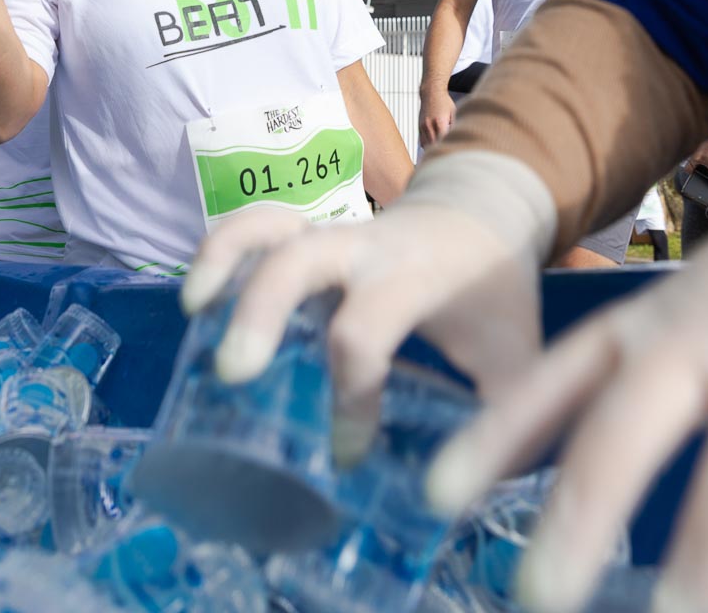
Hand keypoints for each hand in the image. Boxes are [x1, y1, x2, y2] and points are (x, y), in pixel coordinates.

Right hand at [182, 150, 556, 464]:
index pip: (364, 331)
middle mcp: (366, 246)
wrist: (483, 210)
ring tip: (192, 312)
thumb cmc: (493, 290)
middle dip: (260, 311)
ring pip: (267, 226)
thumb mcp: (514, 354)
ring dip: (224, 260)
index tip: (347, 452)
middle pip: (299, 260)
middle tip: (232, 374)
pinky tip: (198, 296)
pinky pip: (255, 224)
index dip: (348, 395)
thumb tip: (471, 496)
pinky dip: (221, 250)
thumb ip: (502, 418)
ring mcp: (330, 232)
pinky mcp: (307, 231)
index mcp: (417, 277)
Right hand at [418, 87, 455, 148]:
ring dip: (433, 150)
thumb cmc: (444, 102)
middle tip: (450, 156)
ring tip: (442, 153)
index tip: (456, 151)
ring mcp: (423, 126)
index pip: (443, 140)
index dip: (449, 147)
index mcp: (439, 121)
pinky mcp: (419, 127)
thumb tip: (460, 137)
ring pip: (426, 145)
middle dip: (441, 150)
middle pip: (434, 145)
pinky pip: (422, 142)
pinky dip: (428, 146)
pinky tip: (435, 147)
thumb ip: (455, 125)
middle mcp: (429, 125)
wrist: (431, 93)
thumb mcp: (454, 112)